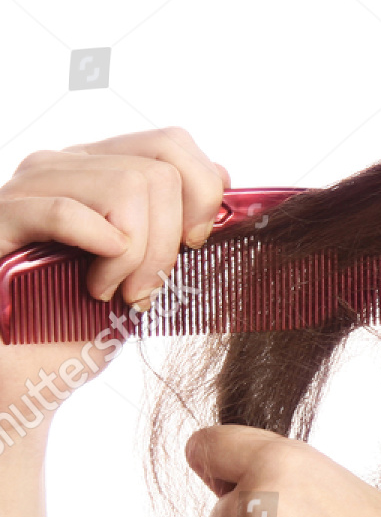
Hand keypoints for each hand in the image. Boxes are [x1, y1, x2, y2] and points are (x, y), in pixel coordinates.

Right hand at [0, 127, 228, 430]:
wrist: (14, 373)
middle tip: (147, 287)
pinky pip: (66, 212)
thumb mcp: (140, 271)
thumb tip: (224, 177)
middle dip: (170, 239)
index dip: (201, 192)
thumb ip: (175, 222)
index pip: (170, 143)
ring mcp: (27, 188)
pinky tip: (95, 283)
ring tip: (116, 294)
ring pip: (126, 186)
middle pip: (158, 169)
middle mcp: (61, 168)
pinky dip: (100, 248)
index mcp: (97, 172)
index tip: (195, 245)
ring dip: (137, 255)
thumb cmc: (73, 326)